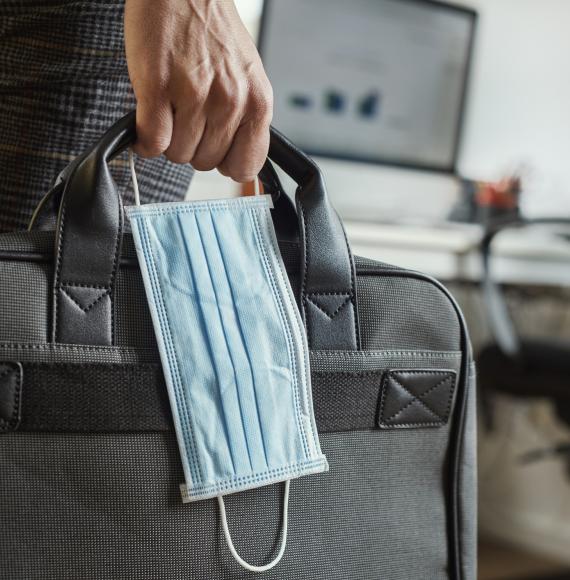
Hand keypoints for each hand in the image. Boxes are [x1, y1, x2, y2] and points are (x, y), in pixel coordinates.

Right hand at [124, 0, 272, 181]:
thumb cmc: (213, 34)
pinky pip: (152, 141)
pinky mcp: (159, 87)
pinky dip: (144, 139)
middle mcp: (231, 102)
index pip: (245, 167)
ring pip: (177, 154)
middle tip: (187, 116)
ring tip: (170, 107)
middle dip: (193, 145)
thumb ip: (246, 122)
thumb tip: (239, 169)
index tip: (215, 150)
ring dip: (168, 138)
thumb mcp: (247, 80)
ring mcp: (195, 95)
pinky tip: (148, 118)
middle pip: (205, 163)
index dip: (225, 163)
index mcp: (258, 103)